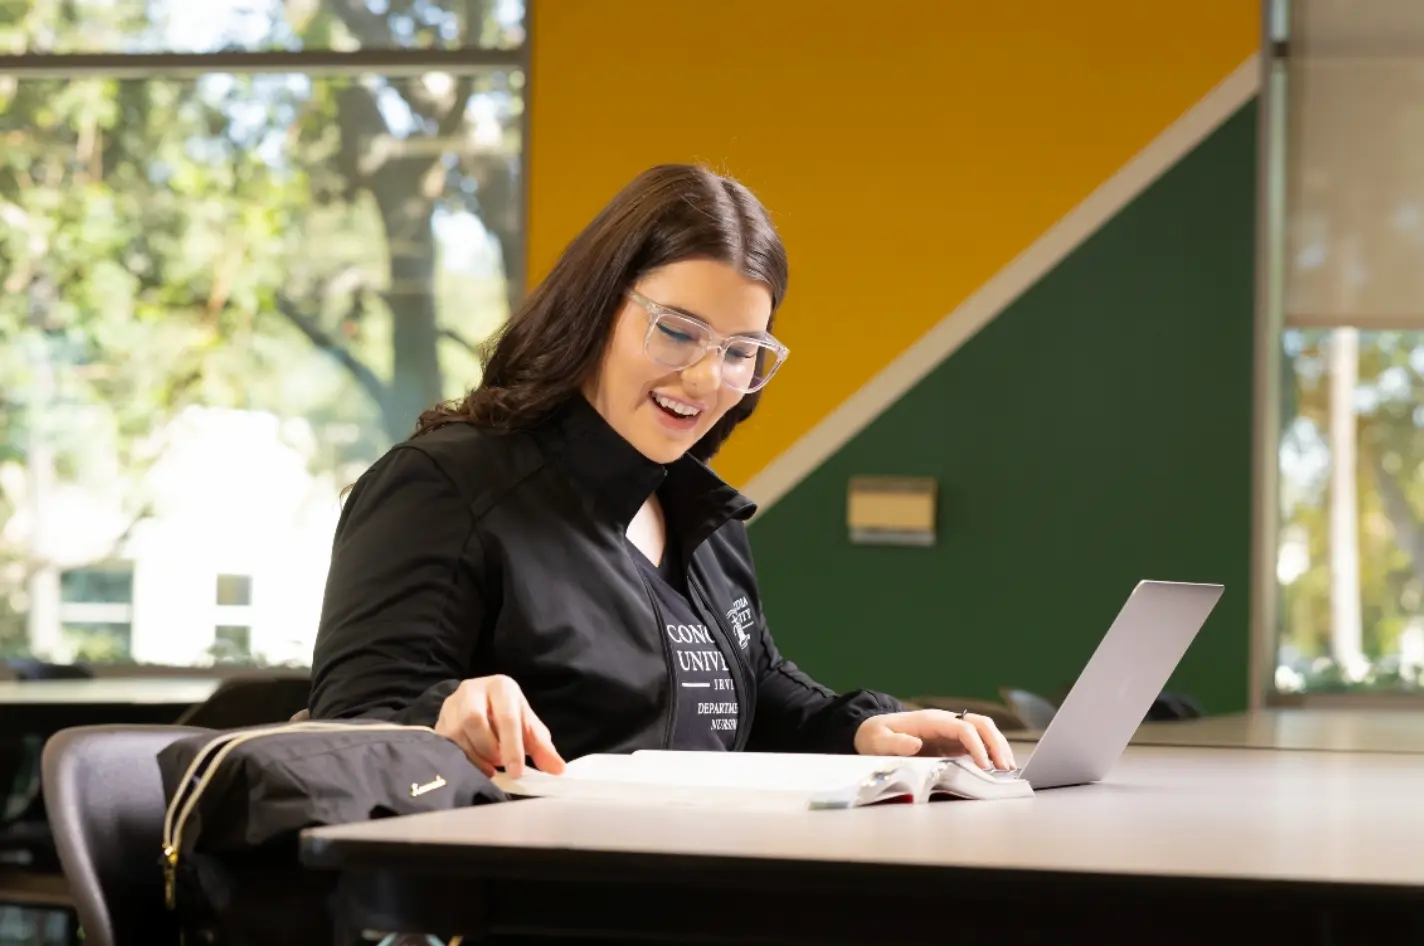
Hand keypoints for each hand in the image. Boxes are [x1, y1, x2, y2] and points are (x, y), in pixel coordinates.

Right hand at [434, 675, 565, 777]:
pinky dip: (462, 760)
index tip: (517, 772)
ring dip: (475, 756)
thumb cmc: (506, 713)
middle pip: (475, 720)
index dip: (512, 747)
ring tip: (489, 765)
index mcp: (501, 686)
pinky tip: (473, 765)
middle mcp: (472, 690)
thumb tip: (558, 769)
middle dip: (490, 748)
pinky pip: (445, 744)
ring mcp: (450, 705)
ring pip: (457, 733)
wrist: (475, 702)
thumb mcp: (526, 724)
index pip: (506, 716)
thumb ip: (541, 747)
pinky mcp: (438, 722)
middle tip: (500, 763)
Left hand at [854, 710, 1016, 770]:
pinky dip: (990, 752)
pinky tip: (997, 767)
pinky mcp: (951, 742)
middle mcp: (945, 722)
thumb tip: (915, 745)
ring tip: (1008, 768)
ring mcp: (950, 731)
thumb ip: (894, 743)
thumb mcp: (878, 741)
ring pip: (983, 730)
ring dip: (998, 746)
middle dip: (996, 744)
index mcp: (931, 721)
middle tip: (1005, 768)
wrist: (872, 731)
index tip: (984, 765)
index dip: (976, 745)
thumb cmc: (875, 736)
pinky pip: (977, 742)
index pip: (963, 727)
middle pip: (980, 724)